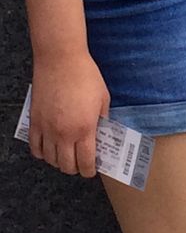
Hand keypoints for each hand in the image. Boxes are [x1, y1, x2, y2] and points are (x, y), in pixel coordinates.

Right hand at [29, 52, 109, 177]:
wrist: (60, 61)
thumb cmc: (85, 75)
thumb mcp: (103, 97)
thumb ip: (103, 118)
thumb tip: (102, 131)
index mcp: (85, 129)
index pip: (86, 162)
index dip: (89, 171)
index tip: (91, 171)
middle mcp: (64, 134)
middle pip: (66, 166)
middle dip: (75, 168)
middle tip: (80, 163)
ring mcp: (47, 129)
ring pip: (50, 160)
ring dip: (59, 162)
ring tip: (66, 156)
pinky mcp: (35, 122)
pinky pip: (35, 148)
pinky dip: (42, 153)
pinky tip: (48, 150)